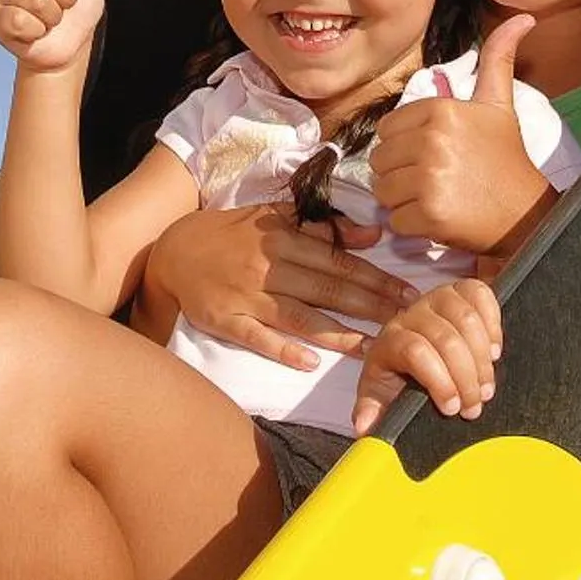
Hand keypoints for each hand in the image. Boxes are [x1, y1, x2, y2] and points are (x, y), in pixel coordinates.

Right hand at [141, 202, 415, 367]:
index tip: (407, 292)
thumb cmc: (230, 234)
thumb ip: (322, 227)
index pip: (339, 260)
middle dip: (370, 305)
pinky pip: (258, 337)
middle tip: (405, 321)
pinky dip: (283, 349)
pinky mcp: (225, 320)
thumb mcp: (272, 218)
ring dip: (338, 333)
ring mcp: (247, 295)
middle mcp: (269, 266)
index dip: (376, 277)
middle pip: (328, 288)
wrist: (173, 251)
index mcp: (283, 237)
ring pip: (299, 315)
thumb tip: (371, 235)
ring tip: (371, 348)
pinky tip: (309, 361)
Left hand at [353, 278, 501, 433]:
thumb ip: (373, 413)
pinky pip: (482, 295)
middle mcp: (412, 314)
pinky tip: (493, 352)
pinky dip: (493, 324)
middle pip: (446, 338)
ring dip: (483, 359)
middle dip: (466, 378)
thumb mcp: (381, 398)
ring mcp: (437, 298)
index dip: (438, 381)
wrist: (413, 352)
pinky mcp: (461, 290)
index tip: (451, 408)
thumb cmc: (398, 376)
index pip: (415, 351)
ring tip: (485, 387)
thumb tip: (362, 428)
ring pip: (467, 319)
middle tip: (474, 406)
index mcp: (389, 340)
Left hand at [370, 14, 551, 253]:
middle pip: (381, 160)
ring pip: (383, 191)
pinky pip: (395, 221)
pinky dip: (413, 226)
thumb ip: (498, 59)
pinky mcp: (428, 215)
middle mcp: (431, 141)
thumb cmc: (507, 157)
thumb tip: (524, 17)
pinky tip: (440, 217)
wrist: (527, 212)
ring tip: (437, 196)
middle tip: (435, 178)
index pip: (388, 129)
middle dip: (401, 173)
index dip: (406, 145)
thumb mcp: (499, 104)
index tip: (434, 154)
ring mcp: (429, 180)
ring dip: (404, 200)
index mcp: (441, 110)